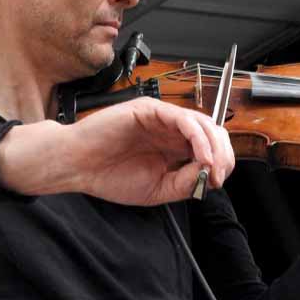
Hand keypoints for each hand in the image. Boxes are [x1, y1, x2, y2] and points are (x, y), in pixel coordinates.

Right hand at [0, 98, 234, 204]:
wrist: (77, 166)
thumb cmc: (109, 175)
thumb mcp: (157, 189)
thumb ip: (184, 183)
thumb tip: (211, 174)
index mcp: (173, 148)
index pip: (210, 149)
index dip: (221, 163)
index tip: (217, 182)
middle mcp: (171, 131)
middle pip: (213, 133)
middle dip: (222, 154)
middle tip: (218, 175)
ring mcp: (162, 118)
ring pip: (202, 124)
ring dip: (214, 146)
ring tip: (211, 167)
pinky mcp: (150, 109)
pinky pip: (183, 119)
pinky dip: (198, 137)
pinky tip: (200, 155)